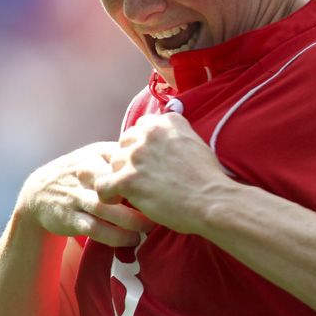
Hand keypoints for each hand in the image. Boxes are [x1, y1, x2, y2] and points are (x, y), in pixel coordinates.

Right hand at [19, 142, 153, 246]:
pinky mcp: (70, 218)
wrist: (38, 192)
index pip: (128, 158)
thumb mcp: (98, 154)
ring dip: (133, 220)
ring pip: (109, 209)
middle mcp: (87, 172)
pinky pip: (96, 229)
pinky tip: (133, 240)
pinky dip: (116, 236)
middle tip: (164, 208)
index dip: (149, 171)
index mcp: (99, 153)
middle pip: (120, 183)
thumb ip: (125, 154)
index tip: (168, 183)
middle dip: (143, 197)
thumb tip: (162, 156)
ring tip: (151, 227)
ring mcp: (77, 195)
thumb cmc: (80, 172)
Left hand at [97, 113, 231, 233]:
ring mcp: (137, 155)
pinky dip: (108, 194)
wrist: (211, 200)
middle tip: (142, 175)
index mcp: (167, 122)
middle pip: (125, 141)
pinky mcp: (128, 180)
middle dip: (130, 157)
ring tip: (134, 190)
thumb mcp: (196, 141)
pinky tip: (119, 200)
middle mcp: (150, 133)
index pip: (142, 125)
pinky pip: (103, 184)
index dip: (144, 143)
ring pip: (113, 162)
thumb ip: (178, 130)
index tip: (151, 157)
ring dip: (121, 175)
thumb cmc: (208, 176)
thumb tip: (172, 115)